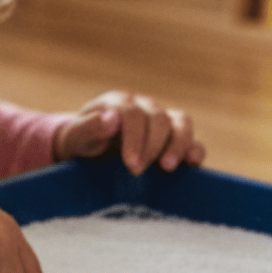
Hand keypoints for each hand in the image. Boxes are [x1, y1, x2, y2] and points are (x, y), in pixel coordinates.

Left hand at [55, 90, 204, 174]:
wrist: (89, 151)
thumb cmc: (81, 142)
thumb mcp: (76, 137)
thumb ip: (88, 127)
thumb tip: (112, 118)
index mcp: (118, 102)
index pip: (132, 114)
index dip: (134, 138)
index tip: (130, 164)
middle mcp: (143, 106)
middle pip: (158, 118)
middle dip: (151, 146)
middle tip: (138, 170)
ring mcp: (162, 120)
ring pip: (181, 123)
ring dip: (178, 145)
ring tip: (166, 167)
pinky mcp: (174, 138)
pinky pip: (192, 138)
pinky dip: (195, 149)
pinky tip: (192, 162)